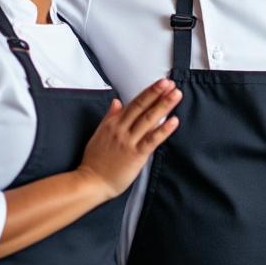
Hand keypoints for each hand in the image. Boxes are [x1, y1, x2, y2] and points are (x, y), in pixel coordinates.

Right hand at [78, 78, 181, 197]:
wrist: (90, 181)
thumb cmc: (95, 161)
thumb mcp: (99, 133)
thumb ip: (110, 117)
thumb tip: (117, 102)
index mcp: (113, 123)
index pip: (134, 103)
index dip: (149, 92)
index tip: (161, 83)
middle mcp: (121, 129)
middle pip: (142, 107)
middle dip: (157, 93)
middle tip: (170, 83)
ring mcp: (128, 141)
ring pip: (148, 119)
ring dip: (163, 105)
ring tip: (175, 95)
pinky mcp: (135, 155)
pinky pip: (151, 140)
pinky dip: (163, 129)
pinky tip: (173, 121)